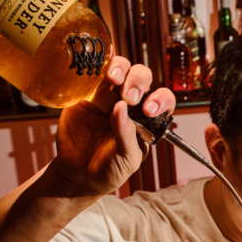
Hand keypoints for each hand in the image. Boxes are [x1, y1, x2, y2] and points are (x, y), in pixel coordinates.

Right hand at [52, 57, 175, 196]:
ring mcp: (107, 95)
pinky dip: (94, 68)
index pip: (162, 100)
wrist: (79, 174)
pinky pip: (92, 73)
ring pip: (120, 67)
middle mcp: (130, 103)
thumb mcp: (126, 158)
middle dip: (138, 81)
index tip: (149, 110)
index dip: (160, 99)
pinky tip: (93, 75)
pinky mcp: (86, 93)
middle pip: (142, 77)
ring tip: (113, 79)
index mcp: (147, 119)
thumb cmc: (109, 169)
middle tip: (128, 97)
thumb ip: (126, 135)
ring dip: (120, 68)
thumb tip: (120, 107)